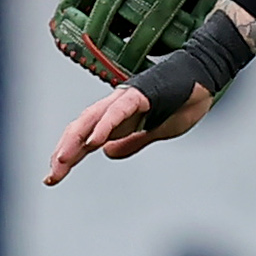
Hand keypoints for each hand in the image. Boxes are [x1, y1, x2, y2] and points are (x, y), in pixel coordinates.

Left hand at [42, 78, 210, 184]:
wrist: (204, 77)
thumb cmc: (183, 101)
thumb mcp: (155, 131)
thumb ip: (132, 142)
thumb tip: (108, 153)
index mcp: (116, 119)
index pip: (84, 139)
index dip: (68, 156)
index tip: (53, 178)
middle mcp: (114, 107)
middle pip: (80, 130)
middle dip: (64, 153)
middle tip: (52, 177)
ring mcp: (125, 100)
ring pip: (91, 119)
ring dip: (75, 141)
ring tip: (63, 161)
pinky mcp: (141, 95)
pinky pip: (118, 111)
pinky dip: (105, 126)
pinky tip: (95, 142)